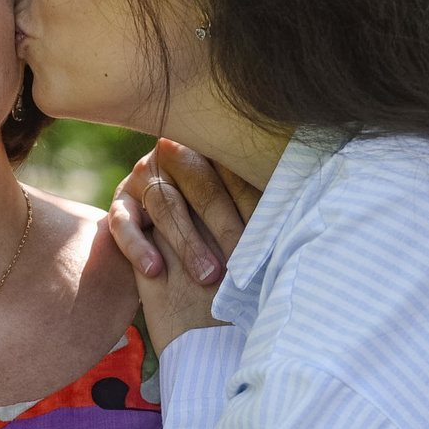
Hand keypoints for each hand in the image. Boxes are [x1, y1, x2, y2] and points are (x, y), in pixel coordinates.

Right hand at [109, 140, 259, 285]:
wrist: (166, 244)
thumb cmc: (217, 227)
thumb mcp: (238, 212)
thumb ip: (261, 206)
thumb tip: (308, 216)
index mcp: (212, 150)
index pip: (235, 173)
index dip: (253, 206)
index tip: (272, 238)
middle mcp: (175, 155)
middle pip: (202, 186)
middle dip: (224, 228)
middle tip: (242, 265)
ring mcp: (144, 178)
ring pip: (166, 205)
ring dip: (188, 243)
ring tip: (207, 277)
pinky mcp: (120, 204)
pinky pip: (124, 223)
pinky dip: (139, 247)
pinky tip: (155, 270)